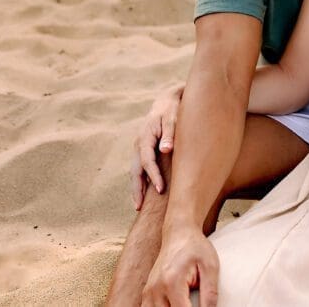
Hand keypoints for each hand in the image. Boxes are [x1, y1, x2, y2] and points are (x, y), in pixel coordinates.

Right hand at [131, 84, 182, 209]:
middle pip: (135, 170)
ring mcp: (139, 148)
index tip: (160, 189)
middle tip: (139, 206)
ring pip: (135, 171)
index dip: (153, 176)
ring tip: (138, 206)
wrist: (167, 101)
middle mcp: (138, 144)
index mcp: (145, 137)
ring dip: (136, 187)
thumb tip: (166, 150)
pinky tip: (144, 194)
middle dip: (137, 188)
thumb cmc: (172, 110)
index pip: (147, 160)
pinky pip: (139, 168)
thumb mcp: (173, 118)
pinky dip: (140, 181)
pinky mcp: (143, 150)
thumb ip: (170, 134)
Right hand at [142, 227, 218, 306]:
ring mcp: (148, 291)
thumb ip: (210, 293)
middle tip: (193, 302)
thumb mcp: (210, 267)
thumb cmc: (196, 247)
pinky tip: (173, 304)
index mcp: (172, 282)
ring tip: (184, 303)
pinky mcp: (147, 292)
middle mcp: (156, 289)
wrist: (179, 233)